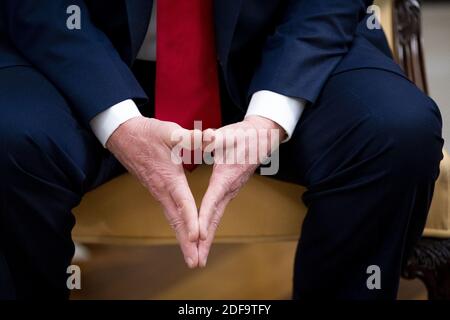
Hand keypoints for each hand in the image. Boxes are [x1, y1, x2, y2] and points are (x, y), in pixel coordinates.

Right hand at [106, 116, 199, 267]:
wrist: (122, 135)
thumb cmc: (147, 133)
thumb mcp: (171, 132)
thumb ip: (193, 137)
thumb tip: (213, 136)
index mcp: (169, 178)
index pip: (183, 203)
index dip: (191, 220)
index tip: (198, 237)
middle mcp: (162, 190)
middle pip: (176, 221)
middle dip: (186, 243)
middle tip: (195, 263)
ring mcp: (158, 192)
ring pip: (172, 220)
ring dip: (182, 239)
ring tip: (191, 257)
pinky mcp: (156, 190)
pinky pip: (169, 213)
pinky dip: (177, 227)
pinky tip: (182, 235)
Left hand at [198, 115, 285, 266]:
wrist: (260, 138)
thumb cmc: (243, 136)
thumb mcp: (228, 135)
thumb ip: (217, 138)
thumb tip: (208, 136)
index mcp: (225, 177)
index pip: (212, 201)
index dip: (203, 218)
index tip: (197, 236)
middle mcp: (229, 189)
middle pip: (215, 218)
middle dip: (205, 241)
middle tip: (196, 261)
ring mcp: (231, 192)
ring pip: (216, 218)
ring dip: (207, 238)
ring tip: (198, 256)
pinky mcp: (229, 191)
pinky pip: (217, 212)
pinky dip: (210, 226)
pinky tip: (204, 236)